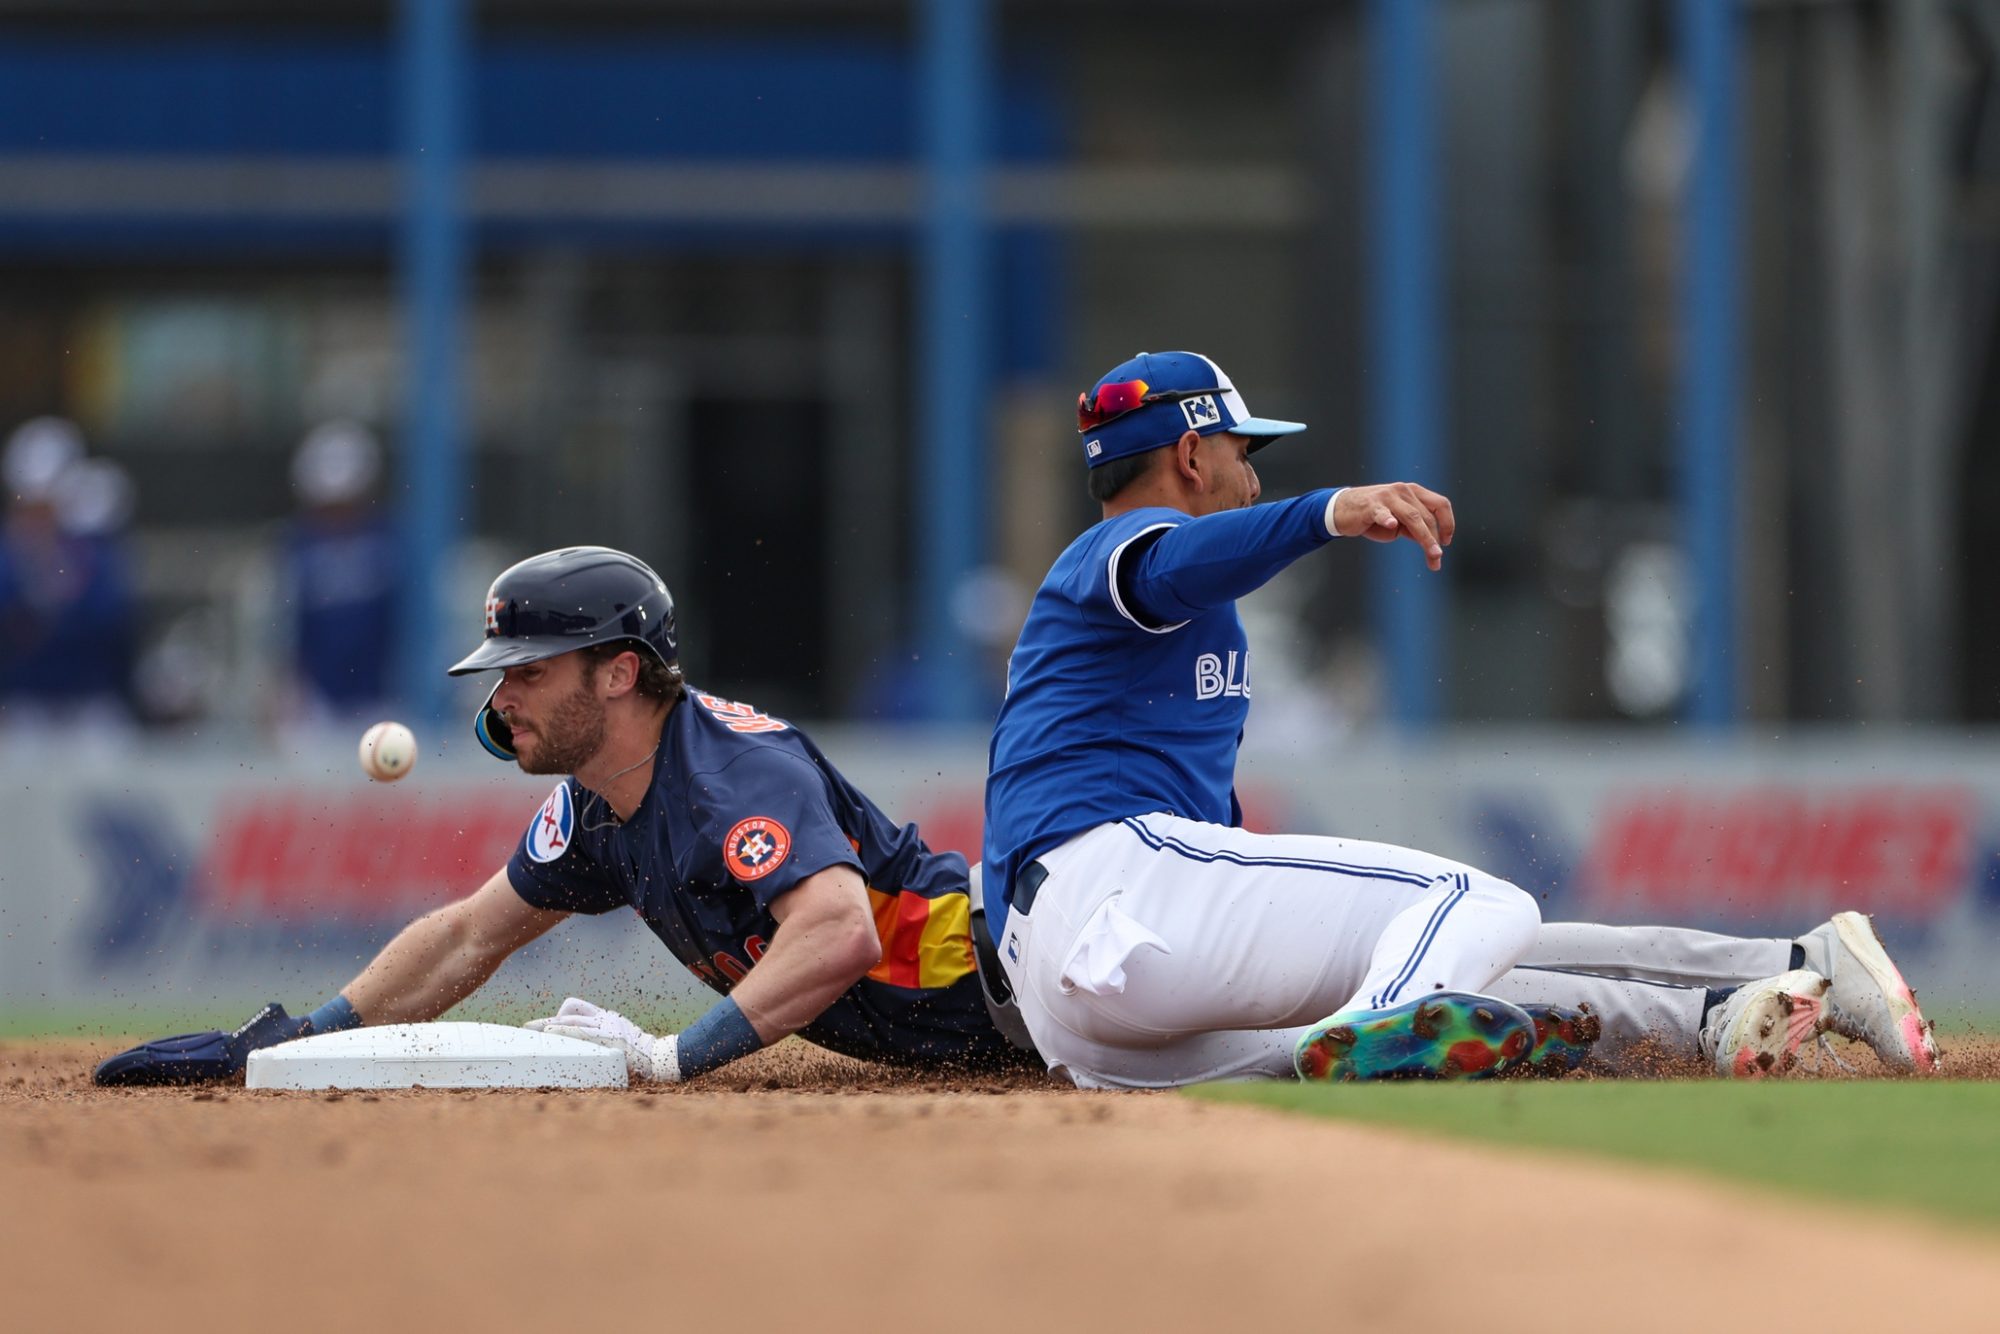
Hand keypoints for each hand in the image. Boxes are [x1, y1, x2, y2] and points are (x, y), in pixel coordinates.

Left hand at [526, 997, 681, 1081]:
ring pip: (572, 1020)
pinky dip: (563, 1030)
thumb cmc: (642, 1052)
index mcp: (608, 1018)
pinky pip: (580, 1031)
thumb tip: (589, 1047)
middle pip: (570, 1012)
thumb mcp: (624, 1038)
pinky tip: (550, 1033)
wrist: (658, 1056)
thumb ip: (607, 1038)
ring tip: (534, 1031)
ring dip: (550, 1025)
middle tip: (527, 1027)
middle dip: (547, 1021)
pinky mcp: (607, 1036)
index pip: (578, 1007)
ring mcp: (606, 1026)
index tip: (548, 1025)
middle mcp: (605, 1018)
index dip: (561, 1015)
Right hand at [1331, 482, 1454, 570]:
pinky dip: (1387, 518)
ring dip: (1425, 537)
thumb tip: (1434, 547)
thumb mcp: (1399, 522)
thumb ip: (1415, 529)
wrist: (1342, 510)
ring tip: (1432, 554)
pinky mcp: (1370, 506)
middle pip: (1427, 517)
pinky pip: (1382, 513)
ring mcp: (1387, 497)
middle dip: (1434, 540)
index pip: (1440, 504)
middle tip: (1436, 559)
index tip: (1446, 541)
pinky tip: (1391, 524)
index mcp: (1413, 492)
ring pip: (1412, 517)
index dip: (1448, 523)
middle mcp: (1403, 491)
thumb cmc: (1373, 516)